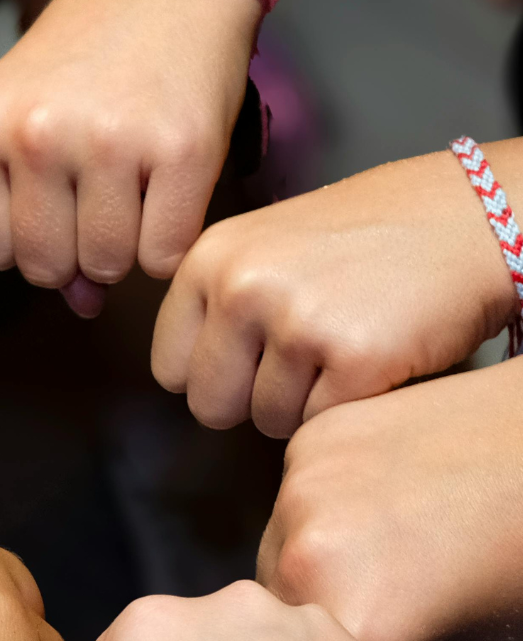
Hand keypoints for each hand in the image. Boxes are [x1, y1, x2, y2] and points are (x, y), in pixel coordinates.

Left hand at [0, 0, 260, 315]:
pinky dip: (173, 240)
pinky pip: (163, 255)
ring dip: (127, 247)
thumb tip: (80, 304)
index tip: (63, 206)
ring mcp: (107, 142)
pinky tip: (174, 188)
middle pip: (46, 267)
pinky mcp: (179, 150)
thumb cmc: (96, 49)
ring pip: (104, 266)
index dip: (36, 240)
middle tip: (107, 200)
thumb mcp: (35, 111)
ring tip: (139, 187)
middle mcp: (37, 134)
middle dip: (78, 251)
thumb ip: (32, 207)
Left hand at [152, 148, 518, 437]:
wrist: (471, 216)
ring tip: (345, 344)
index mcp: (210, 258)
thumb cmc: (372, 235)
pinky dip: (349, 405)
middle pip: (210, 405)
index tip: (253, 357)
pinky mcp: (353, 358)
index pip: (170, 367)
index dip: (216, 373)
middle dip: (254, 398)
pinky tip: (375, 356)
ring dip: (307, 402)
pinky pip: (320, 425)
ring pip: (267, 422)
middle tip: (306, 356)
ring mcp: (295, 322)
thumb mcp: (268, 245)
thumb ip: (220, 301)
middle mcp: (241, 286)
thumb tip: (184, 377)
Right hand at [258, 358, 522, 640]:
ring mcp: (302, 485)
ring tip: (387, 545)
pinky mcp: (311, 437)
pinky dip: (324, 503)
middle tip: (386, 600)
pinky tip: (384, 497)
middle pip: (279, 611)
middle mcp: (303, 552)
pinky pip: (294, 491)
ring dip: (311, 558)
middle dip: (319, 616)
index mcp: (352, 622)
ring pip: (278, 548)